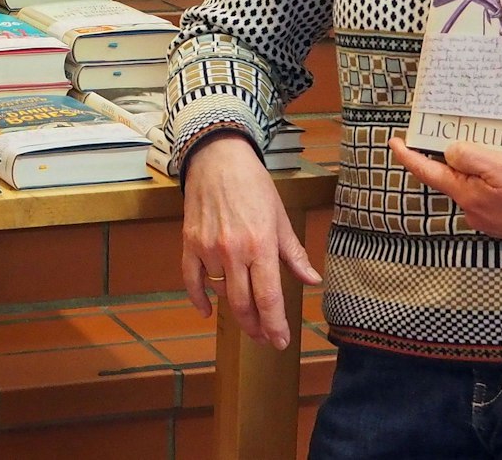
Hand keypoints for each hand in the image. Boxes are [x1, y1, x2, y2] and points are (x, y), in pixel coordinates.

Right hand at [181, 133, 321, 348]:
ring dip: (234, 307)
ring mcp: (208, 248)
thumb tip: (312, 281)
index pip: (269, 297)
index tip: (280, 342)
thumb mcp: (280, 218)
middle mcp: (233, 251)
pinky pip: (191, 280)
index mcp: (261, 245)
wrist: (218, 158)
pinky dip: (198, 299)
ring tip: (246, 313)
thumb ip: (294, 254)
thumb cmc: (254, 185)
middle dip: (255, 327)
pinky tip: (207, 312)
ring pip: (221, 292)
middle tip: (264, 338)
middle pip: (243, 303)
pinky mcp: (189, 243)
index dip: (275, 325)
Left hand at [388, 138, 501, 260]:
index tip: (394, 141)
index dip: (408, 156)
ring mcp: (490, 218)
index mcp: (467, 195)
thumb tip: (450, 153)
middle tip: (474, 133)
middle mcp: (473, 210)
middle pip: (454, 174)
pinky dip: (500, 178)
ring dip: (485, 165)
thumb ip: (470, 157)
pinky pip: (494, 192)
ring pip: (476, 182)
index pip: (427, 172)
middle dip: (460, 154)